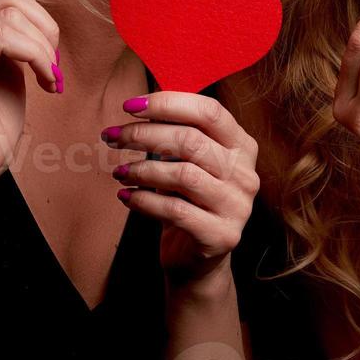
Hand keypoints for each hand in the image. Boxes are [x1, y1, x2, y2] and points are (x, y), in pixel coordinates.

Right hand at [0, 0, 61, 206]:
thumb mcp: (9, 59)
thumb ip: (14, 26)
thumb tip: (36, 2)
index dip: (33, 7)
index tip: (44, 45)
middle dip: (45, 26)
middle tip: (51, 63)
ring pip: (11, 12)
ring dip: (44, 45)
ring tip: (48, 74)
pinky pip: (6, 37)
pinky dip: (37, 56)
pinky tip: (44, 81)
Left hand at [105, 91, 260, 287]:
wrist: (197, 258)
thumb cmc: (188, 200)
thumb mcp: (189, 162)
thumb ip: (177, 133)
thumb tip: (142, 100)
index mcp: (242, 146)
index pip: (210, 111)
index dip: (168, 104)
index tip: (131, 105)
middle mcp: (246, 173)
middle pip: (191, 141)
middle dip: (144, 134)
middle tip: (113, 137)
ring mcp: (237, 206)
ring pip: (182, 175)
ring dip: (142, 170)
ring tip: (119, 171)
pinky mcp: (221, 235)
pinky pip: (175, 210)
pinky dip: (144, 201)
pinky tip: (127, 197)